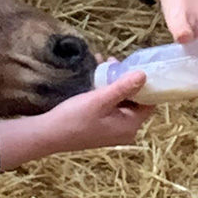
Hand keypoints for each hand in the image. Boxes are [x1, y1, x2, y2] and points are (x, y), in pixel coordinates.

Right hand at [0, 71, 154, 170]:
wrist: (47, 135)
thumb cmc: (74, 118)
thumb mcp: (100, 99)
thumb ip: (123, 87)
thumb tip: (144, 74)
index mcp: (130, 126)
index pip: (150, 102)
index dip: (146, 83)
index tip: (138, 65)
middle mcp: (125, 130)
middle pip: (135, 101)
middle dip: (126, 80)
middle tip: (115, 62)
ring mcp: (113, 130)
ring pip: (121, 102)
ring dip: (114, 84)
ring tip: (104, 64)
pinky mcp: (101, 127)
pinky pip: (110, 107)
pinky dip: (106, 92)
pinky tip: (96, 78)